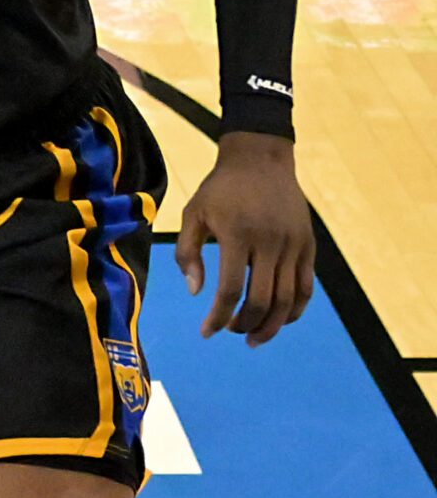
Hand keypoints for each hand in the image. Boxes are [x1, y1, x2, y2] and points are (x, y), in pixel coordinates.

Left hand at [175, 131, 314, 345]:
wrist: (260, 160)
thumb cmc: (220, 188)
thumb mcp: (193, 213)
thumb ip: (188, 253)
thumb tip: (197, 293)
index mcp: (238, 235)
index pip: (231, 289)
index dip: (219, 317)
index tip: (207, 333)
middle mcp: (270, 243)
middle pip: (263, 300)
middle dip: (246, 325)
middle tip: (232, 333)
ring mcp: (294, 245)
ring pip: (288, 300)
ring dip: (272, 325)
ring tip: (254, 337)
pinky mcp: (308, 246)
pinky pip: (306, 288)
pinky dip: (295, 310)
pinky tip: (279, 320)